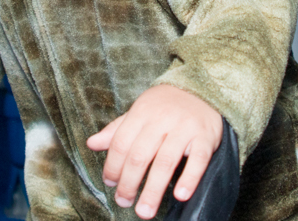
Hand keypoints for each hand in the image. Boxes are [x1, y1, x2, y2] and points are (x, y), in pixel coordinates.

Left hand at [86, 85, 222, 218]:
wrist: (202, 88)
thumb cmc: (166, 104)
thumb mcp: (140, 111)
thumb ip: (117, 130)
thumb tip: (91, 143)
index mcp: (142, 112)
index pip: (121, 143)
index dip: (112, 166)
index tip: (110, 183)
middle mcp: (162, 119)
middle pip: (140, 155)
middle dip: (129, 183)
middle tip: (124, 201)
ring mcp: (184, 127)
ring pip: (166, 161)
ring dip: (153, 190)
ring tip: (145, 211)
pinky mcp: (205, 136)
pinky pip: (198, 159)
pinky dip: (189, 179)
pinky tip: (180, 195)